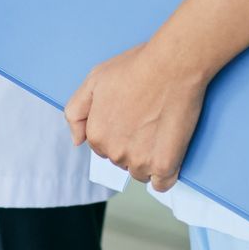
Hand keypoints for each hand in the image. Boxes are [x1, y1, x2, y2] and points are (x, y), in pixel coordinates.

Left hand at [64, 42, 209, 191]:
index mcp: (96, 134)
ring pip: (140, 172)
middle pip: (121, 160)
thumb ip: (77, 112)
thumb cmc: (134, 68)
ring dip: (148, 160)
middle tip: (146, 120)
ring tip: (158, 133)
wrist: (172, 64)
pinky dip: (164, 175)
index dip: (115, 132)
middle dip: (130, 146)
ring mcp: (141, 160)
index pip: (102, 147)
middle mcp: (115, 152)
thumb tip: (77, 141)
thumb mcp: (93, 80)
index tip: (129, 118)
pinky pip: (162, 184)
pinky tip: (167, 156)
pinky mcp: (166, 164)